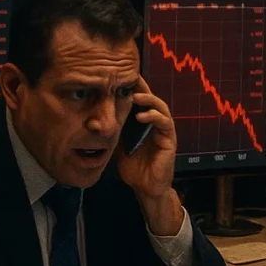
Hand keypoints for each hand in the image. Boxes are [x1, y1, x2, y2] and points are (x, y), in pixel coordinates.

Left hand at [115, 78, 183, 234]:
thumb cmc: (134, 168)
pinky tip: (142, 115)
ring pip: (160, 107)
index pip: (139, 101)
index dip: (132, 88)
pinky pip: (164, 123)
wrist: (146, 188)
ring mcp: (164, 130)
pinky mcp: (170, 139)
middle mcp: (156, 123)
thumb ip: (114, 131)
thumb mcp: (118, 145)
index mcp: (144, 123)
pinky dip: (154, 117)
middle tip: (129, 78)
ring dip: (149, 99)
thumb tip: (95, 119)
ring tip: (135, 95)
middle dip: (141, 87)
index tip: (119, 77)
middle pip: (151, 98)